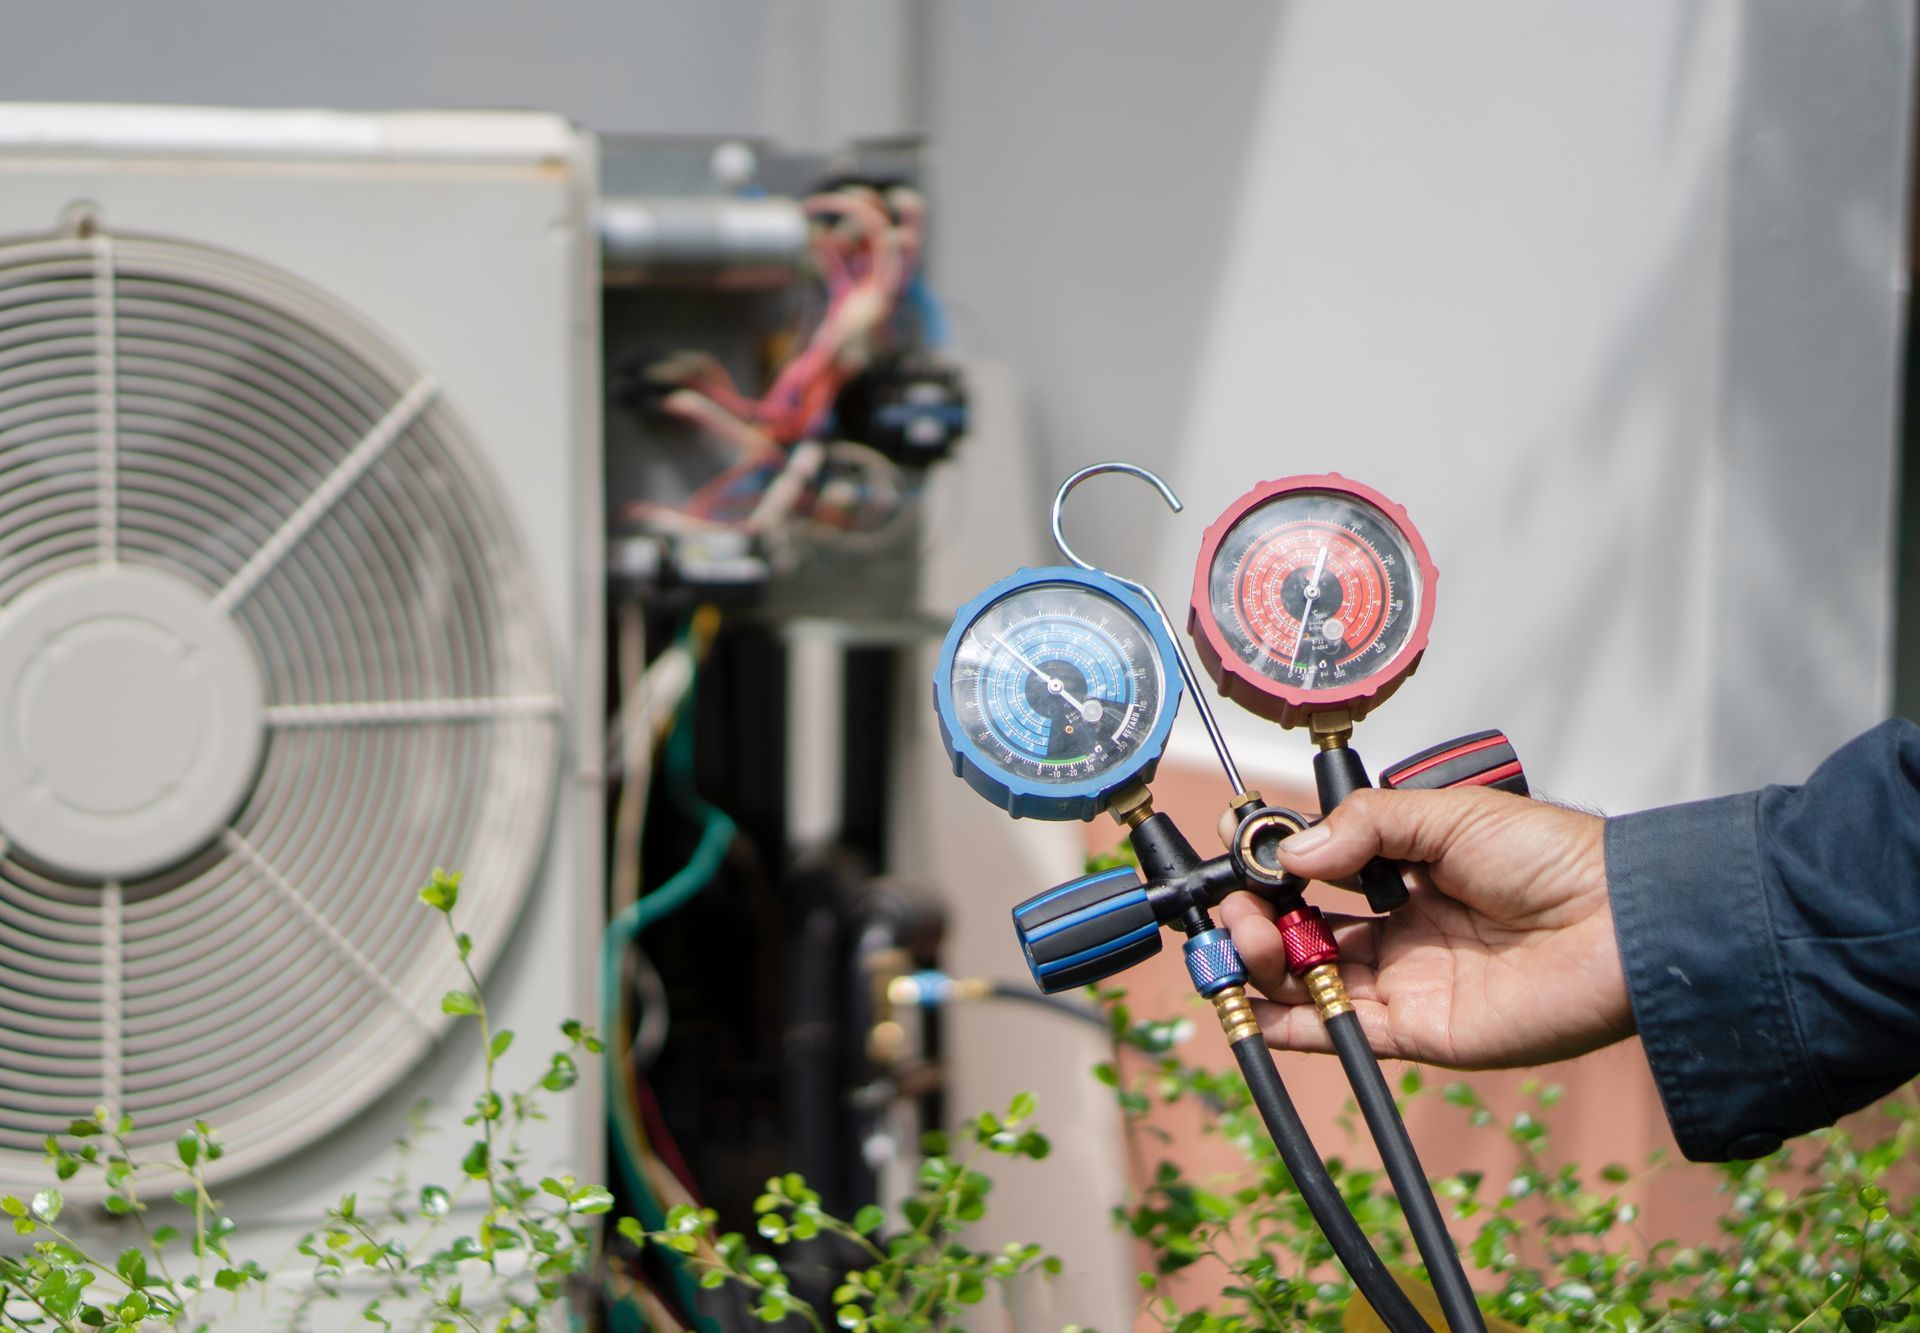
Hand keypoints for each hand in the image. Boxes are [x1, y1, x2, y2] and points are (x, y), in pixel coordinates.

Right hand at [1219, 787, 1632, 1068]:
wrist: (1619, 925)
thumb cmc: (1555, 859)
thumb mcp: (1450, 815)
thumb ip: (1367, 826)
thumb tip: (1294, 851)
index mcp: (1407, 870)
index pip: (1319, 871)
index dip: (1274, 866)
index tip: (1238, 852)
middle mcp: (1401, 927)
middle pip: (1304, 929)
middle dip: (1258, 917)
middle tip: (1238, 907)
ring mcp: (1407, 981)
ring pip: (1311, 979)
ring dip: (1264, 962)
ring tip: (1249, 941)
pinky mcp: (1419, 1031)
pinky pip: (1340, 1031)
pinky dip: (1290, 1023)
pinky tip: (1251, 1003)